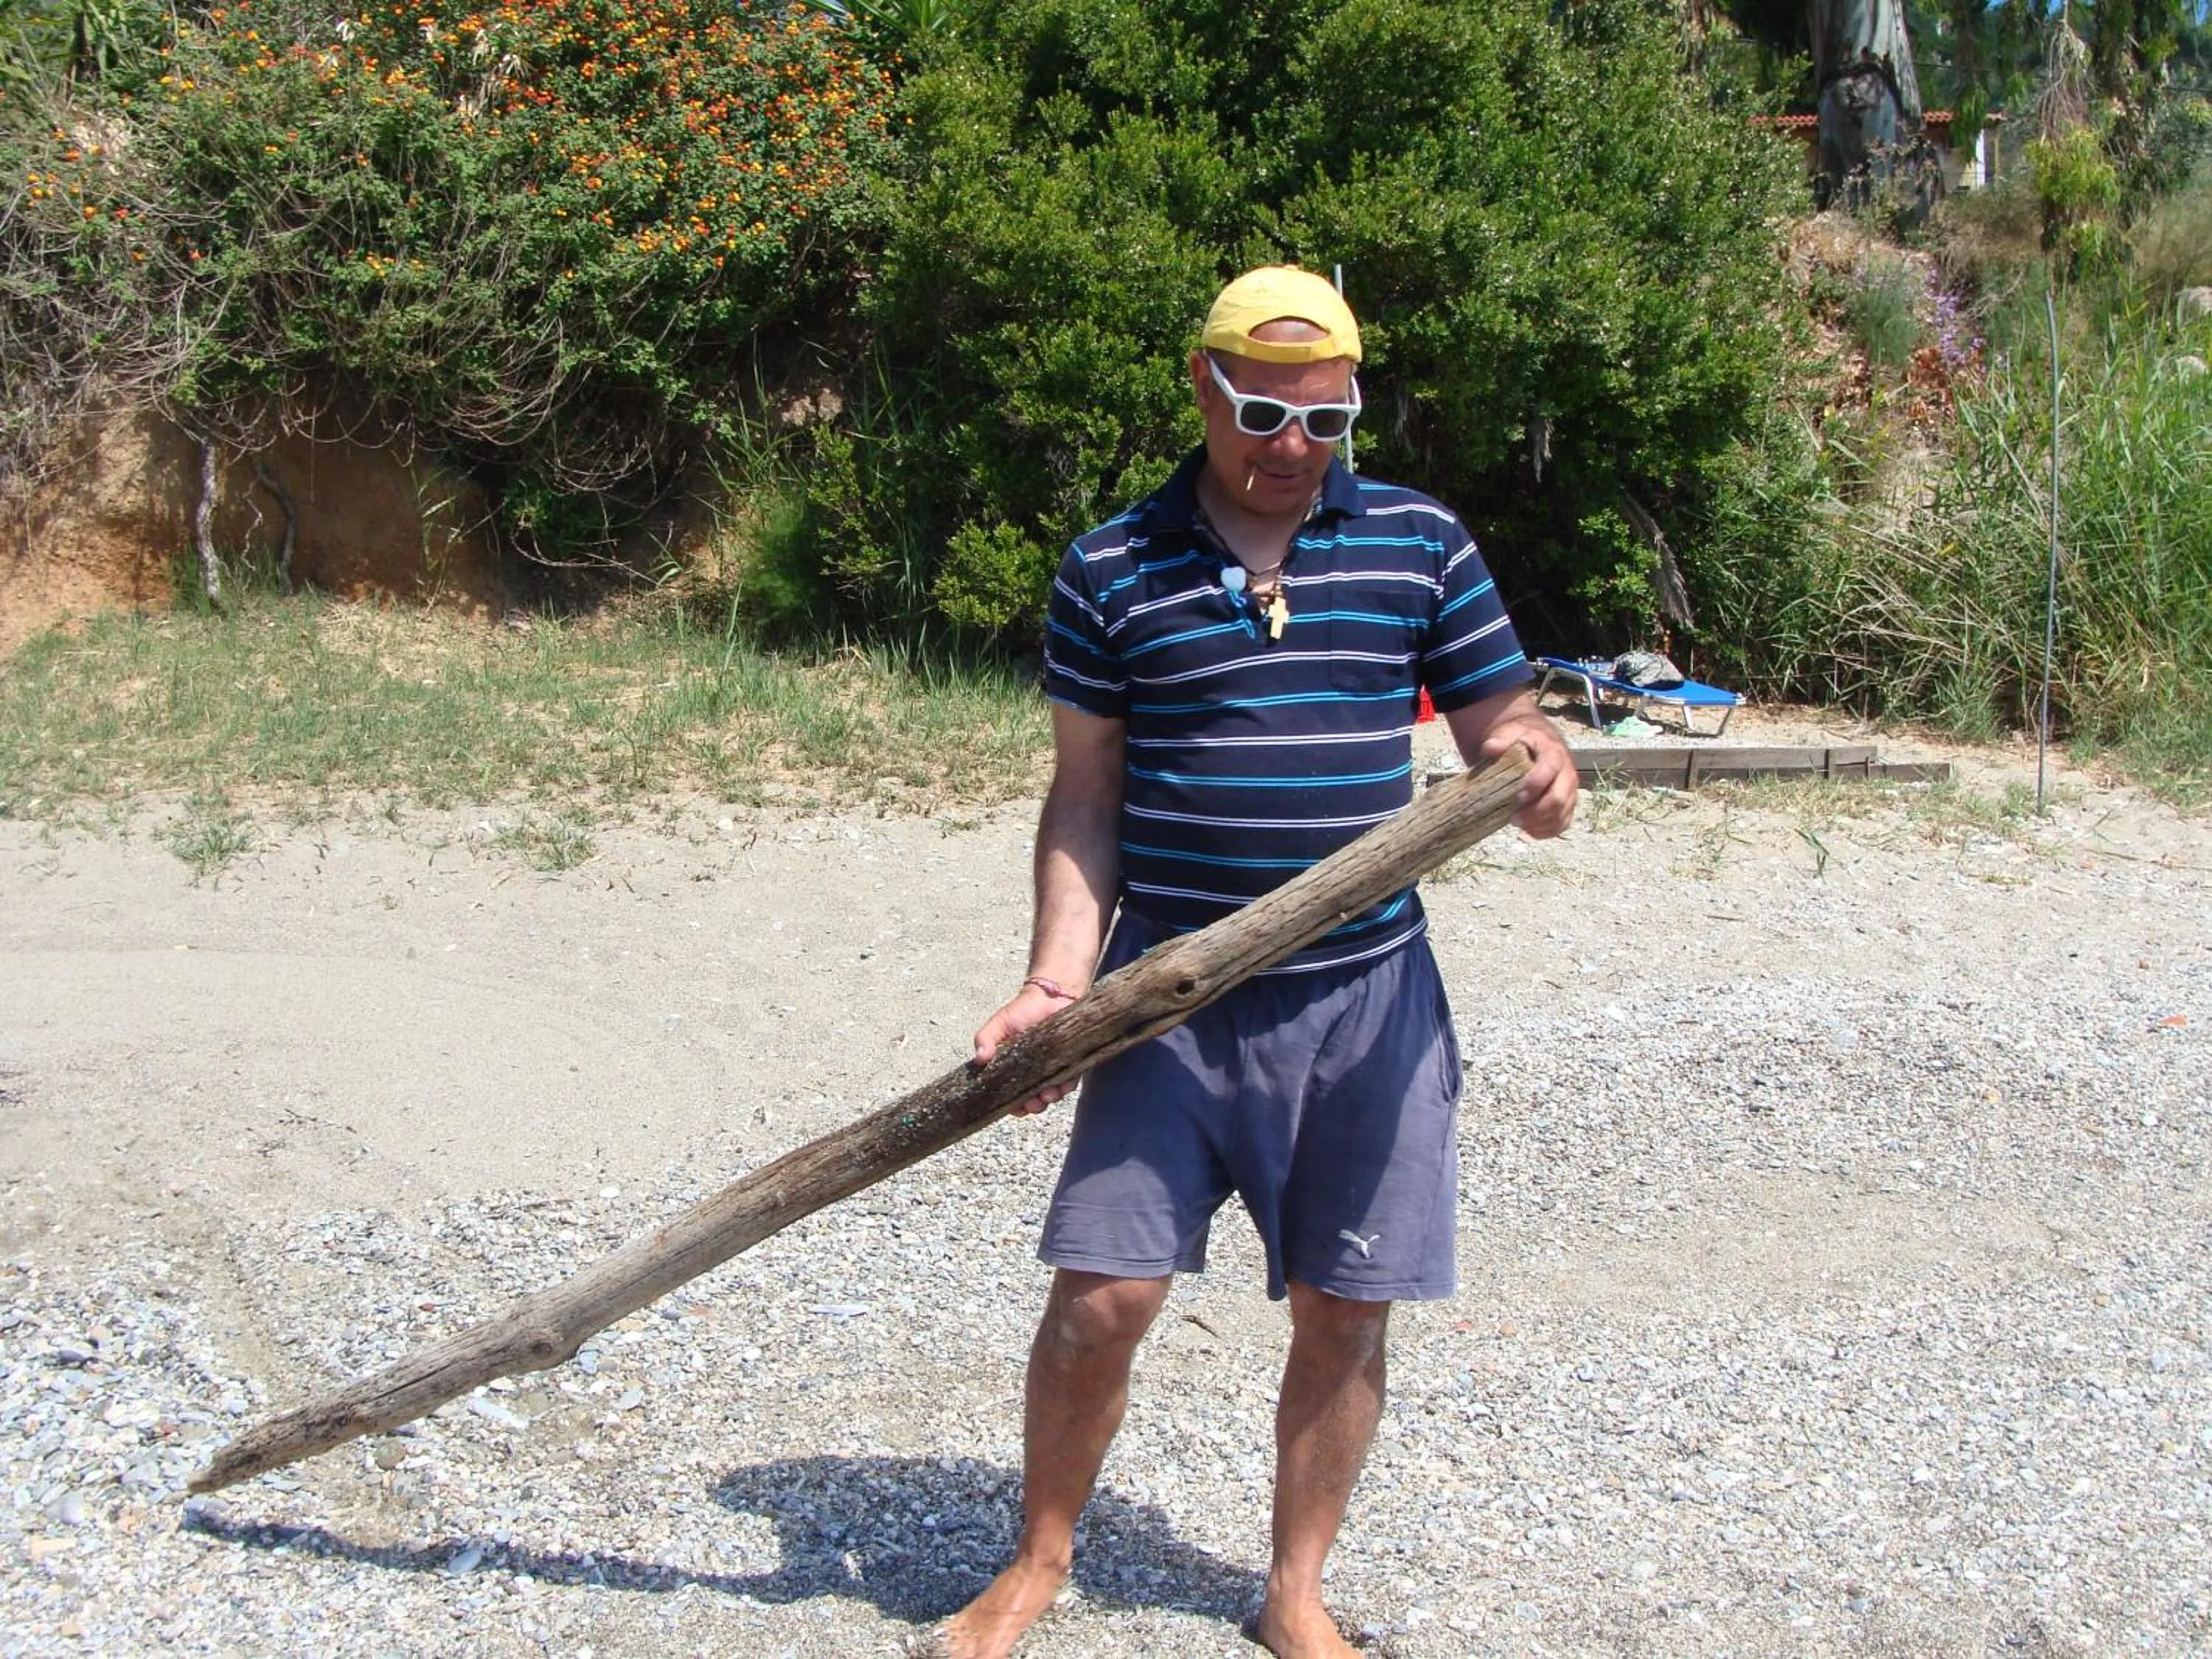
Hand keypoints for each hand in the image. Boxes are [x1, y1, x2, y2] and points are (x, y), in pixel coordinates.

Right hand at [973, 982, 1083, 1115]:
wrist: (1051, 996)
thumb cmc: (1022, 1011)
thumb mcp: (999, 1024)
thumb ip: (986, 1038)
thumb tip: (979, 1058)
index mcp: (1013, 1069)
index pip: (1011, 1095)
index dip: (1013, 1105)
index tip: (1014, 1106)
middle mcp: (1033, 1074)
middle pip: (1033, 1100)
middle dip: (1033, 1106)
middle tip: (1033, 1104)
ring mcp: (1052, 1070)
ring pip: (1051, 1093)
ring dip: (1050, 1098)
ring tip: (1048, 1094)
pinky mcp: (1070, 1063)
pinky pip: (1069, 1081)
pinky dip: (1066, 1086)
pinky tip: (1062, 1085)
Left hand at [1479, 714, 1577, 838]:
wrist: (1536, 742)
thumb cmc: (1520, 740)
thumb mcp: (1510, 733)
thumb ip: (1501, 740)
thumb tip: (1490, 748)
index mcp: (1553, 752)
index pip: (1550, 769)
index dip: (1536, 784)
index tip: (1518, 797)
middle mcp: (1567, 772)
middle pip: (1559, 798)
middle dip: (1536, 812)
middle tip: (1513, 818)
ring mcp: (1569, 790)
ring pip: (1563, 814)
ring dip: (1540, 824)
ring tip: (1517, 824)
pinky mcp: (1567, 803)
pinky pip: (1563, 823)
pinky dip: (1546, 831)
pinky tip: (1527, 833)